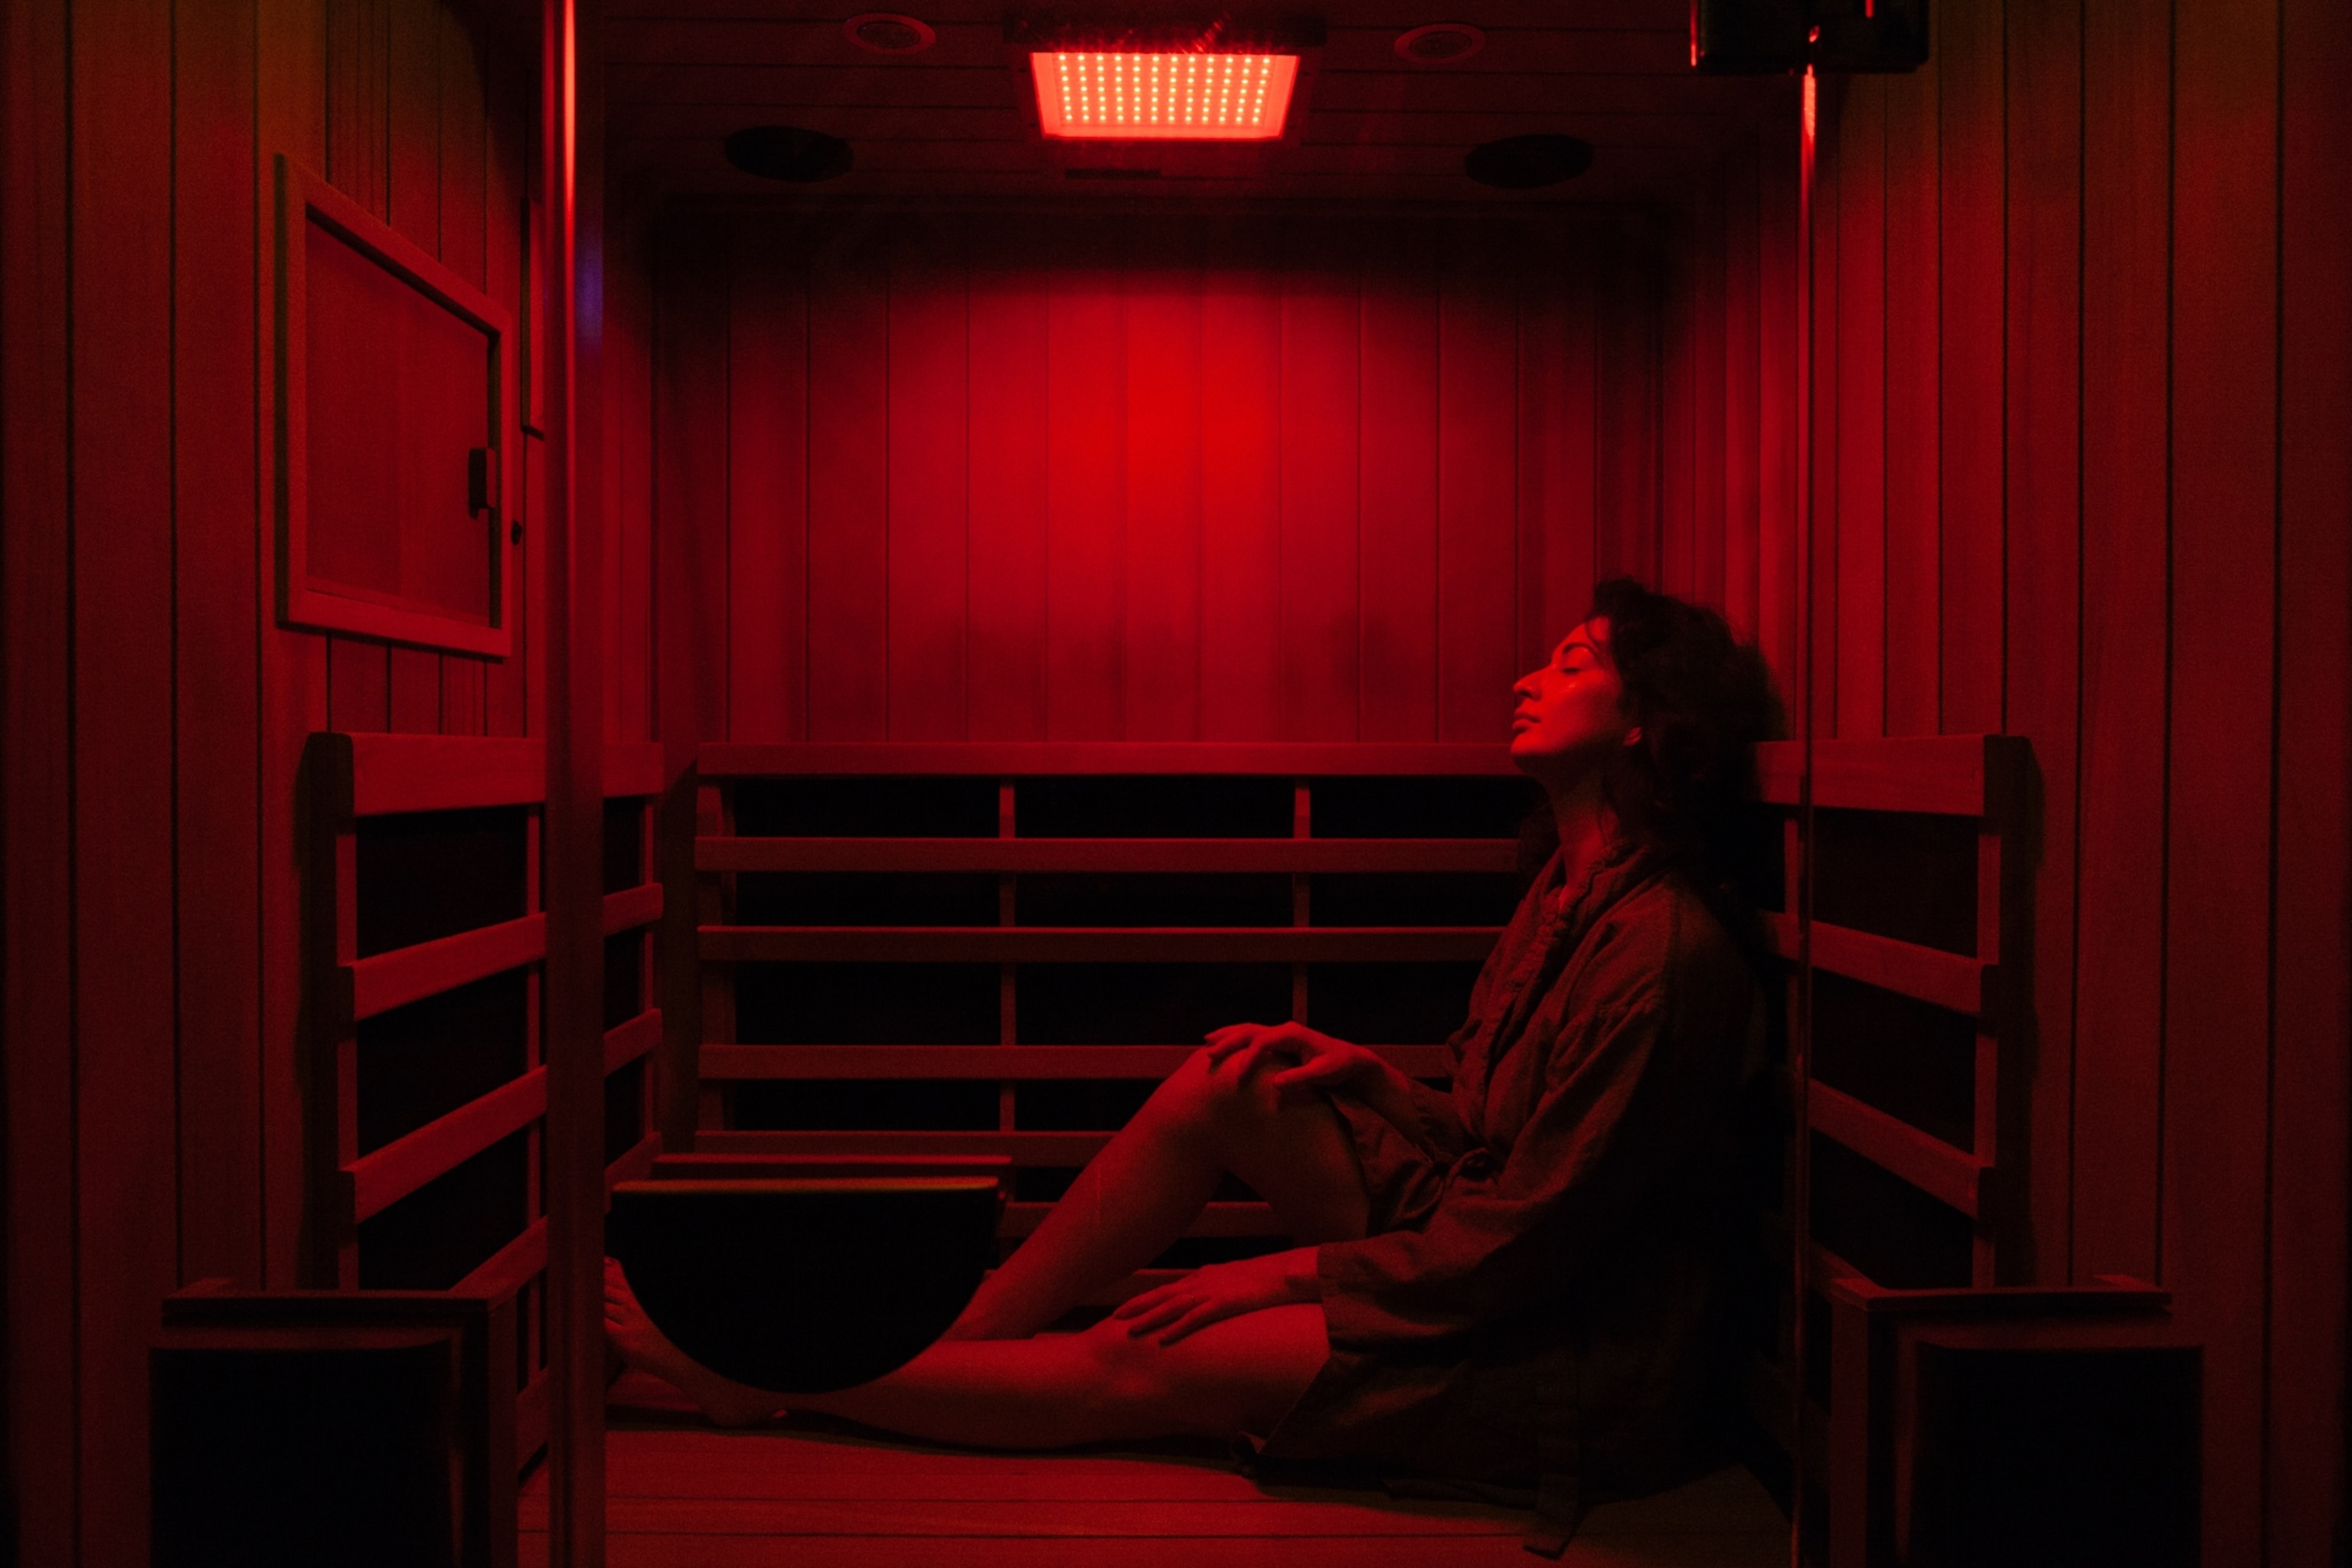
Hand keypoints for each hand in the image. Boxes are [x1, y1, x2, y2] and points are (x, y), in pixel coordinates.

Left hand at [1110, 1247, 1317, 1343]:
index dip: (1145, 1299)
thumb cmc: (1263, 1279)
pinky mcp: (1224, 1304)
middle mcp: (1201, 1281)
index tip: (1125, 1308)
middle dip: (1137, 1306)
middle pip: (1161, 1295)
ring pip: (1172, 1307)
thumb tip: (1206, 1300)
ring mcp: (1211, 1292)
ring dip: (1149, 1318)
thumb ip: (1217, 1288)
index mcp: (1203, 1276)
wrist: (1285, 1272)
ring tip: (1129, 1330)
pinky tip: (1163, 1340)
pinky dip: (1177, 1328)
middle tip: (1113, 1318)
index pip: (1167, 1289)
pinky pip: (1195, 1318)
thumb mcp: (1233, 1280)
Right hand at [1203, 1020, 1381, 1101]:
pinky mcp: (1280, 1044)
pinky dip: (1237, 1041)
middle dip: (1228, 1040)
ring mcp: (1281, 1035)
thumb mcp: (1323, 1073)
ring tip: (1207, 1042)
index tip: (1240, 1077)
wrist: (1350, 1061)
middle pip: (1250, 1031)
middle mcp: (1284, 1030)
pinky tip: (1225, 1047)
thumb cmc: (1338, 1066)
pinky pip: (1253, 1039)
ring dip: (1228, 1036)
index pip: (1263, 1041)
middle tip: (1208, 1052)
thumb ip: (1300, 1077)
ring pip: (1249, 1031)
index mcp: (1293, 1034)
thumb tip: (1275, 1083)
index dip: (1249, 1058)